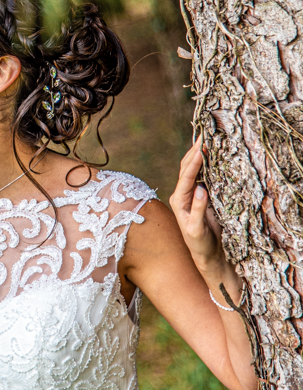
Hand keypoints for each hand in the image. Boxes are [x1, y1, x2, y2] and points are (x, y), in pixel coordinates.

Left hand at [170, 137, 225, 271]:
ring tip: (205, 138)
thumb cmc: (200, 245)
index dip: (194, 161)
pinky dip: (205, 163)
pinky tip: (210, 154)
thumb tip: (200, 189)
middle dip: (194, 151)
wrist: (206, 255)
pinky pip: (201, 175)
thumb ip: (198, 210)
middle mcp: (182, 195)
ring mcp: (190, 194)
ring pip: (192, 170)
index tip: (201, 147)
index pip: (186, 176)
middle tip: (204, 133)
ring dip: (198, 154)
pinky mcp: (200, 196)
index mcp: (178, 201)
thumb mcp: (197, 230)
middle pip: (186, 168)